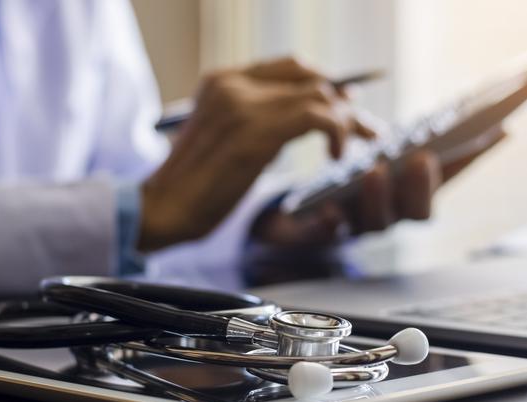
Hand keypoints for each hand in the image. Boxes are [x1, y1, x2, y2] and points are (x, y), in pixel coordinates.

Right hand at [138, 57, 374, 251]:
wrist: (162, 208)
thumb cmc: (192, 184)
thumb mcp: (222, 138)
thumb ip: (256, 119)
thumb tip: (306, 113)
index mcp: (221, 81)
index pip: (290, 66)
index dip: (325, 83)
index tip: (347, 105)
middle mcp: (232, 84)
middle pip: (311, 77)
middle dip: (345, 102)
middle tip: (366, 130)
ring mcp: (243, 105)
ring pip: (319, 95)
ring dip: (346, 120)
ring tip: (352, 147)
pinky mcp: (256, 132)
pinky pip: (317, 117)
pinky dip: (336, 133)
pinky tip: (333, 156)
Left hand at [252, 125, 506, 246]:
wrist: (294, 210)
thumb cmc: (343, 177)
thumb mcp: (370, 151)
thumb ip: (393, 137)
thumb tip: (403, 103)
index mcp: (406, 194)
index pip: (444, 180)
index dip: (467, 163)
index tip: (489, 135)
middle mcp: (389, 213)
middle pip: (417, 212)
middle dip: (421, 186)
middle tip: (420, 159)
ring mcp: (358, 226)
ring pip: (376, 223)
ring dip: (378, 197)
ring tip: (373, 172)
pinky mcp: (323, 232)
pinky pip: (329, 234)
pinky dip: (331, 222)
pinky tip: (329, 208)